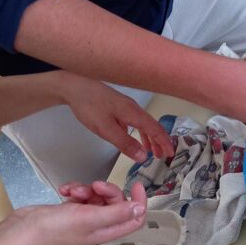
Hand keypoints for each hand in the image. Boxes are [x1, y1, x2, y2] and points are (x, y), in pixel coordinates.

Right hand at [14, 182, 147, 244]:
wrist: (22, 230)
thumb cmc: (56, 228)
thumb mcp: (89, 218)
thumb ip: (116, 213)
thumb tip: (141, 208)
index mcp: (107, 231)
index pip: (134, 219)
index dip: (139, 203)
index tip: (137, 184)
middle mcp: (98, 225)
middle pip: (116, 203)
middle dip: (106, 190)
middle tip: (94, 186)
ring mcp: (84, 217)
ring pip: (97, 197)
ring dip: (87, 189)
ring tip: (72, 191)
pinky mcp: (70, 209)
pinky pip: (81, 195)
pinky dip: (74, 189)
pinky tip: (64, 189)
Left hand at [58, 73, 174, 161]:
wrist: (74, 86)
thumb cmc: (90, 106)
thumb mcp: (106, 129)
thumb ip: (125, 144)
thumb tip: (143, 157)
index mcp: (134, 113)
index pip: (155, 129)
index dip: (164, 142)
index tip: (171, 154)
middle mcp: (133, 109)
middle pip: (152, 126)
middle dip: (159, 142)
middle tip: (162, 156)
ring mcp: (126, 107)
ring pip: (143, 124)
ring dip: (149, 138)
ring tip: (150, 151)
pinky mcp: (118, 107)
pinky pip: (134, 122)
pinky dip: (138, 132)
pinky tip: (133, 139)